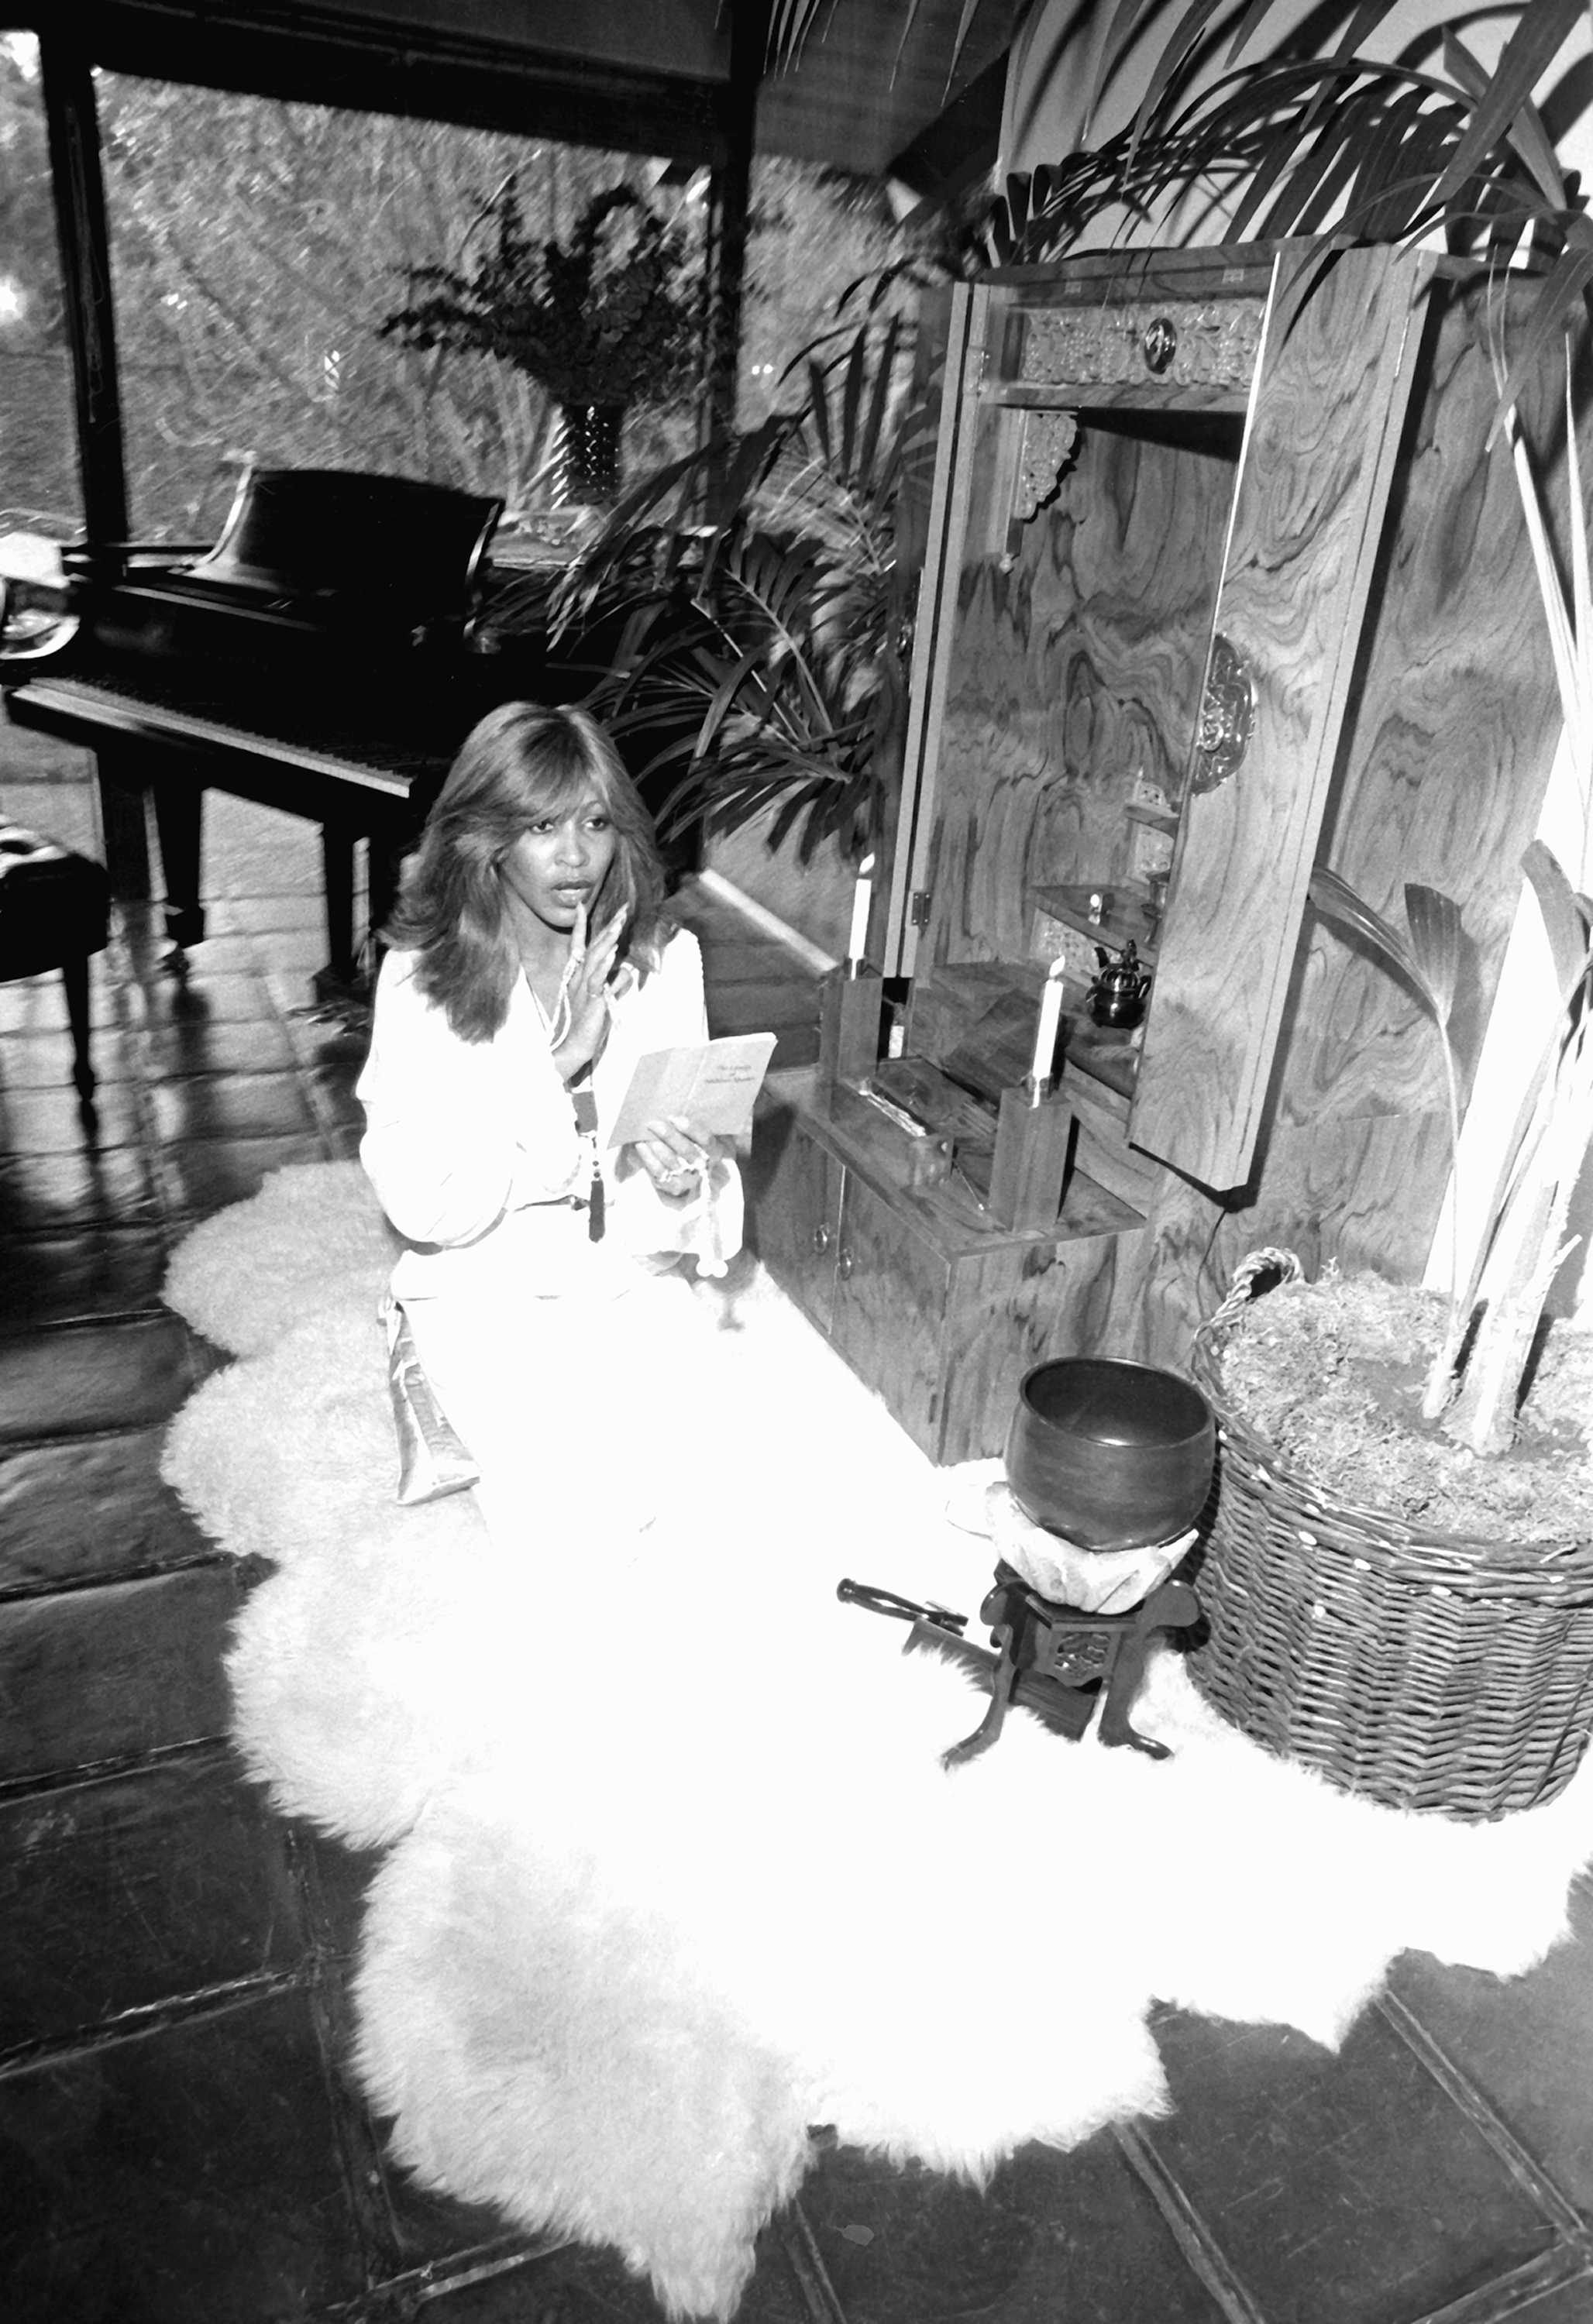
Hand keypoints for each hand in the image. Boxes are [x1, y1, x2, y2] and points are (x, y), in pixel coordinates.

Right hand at [551, 901, 627, 1079]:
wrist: (572, 1047)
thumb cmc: (587, 1025)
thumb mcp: (605, 1001)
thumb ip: (615, 985)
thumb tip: (626, 973)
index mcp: (579, 976)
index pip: (580, 945)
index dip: (580, 926)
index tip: (581, 905)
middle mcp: (579, 978)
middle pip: (593, 946)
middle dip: (608, 927)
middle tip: (622, 910)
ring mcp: (583, 988)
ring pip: (595, 958)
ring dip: (608, 940)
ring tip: (619, 924)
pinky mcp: (590, 1001)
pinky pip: (597, 981)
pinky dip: (604, 966)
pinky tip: (612, 955)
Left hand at [630, 1116, 715, 1199]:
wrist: (680, 1172)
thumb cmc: (685, 1145)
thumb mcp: (692, 1136)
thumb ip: (685, 1127)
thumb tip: (668, 1116)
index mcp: (714, 1151)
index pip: (705, 1139)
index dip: (689, 1127)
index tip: (671, 1117)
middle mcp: (704, 1167)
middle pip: (686, 1149)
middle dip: (668, 1134)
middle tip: (653, 1123)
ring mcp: (690, 1179)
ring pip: (671, 1160)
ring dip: (656, 1144)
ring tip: (645, 1133)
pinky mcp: (674, 1186)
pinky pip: (659, 1171)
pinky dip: (648, 1157)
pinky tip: (641, 1145)